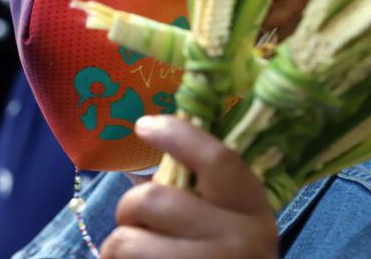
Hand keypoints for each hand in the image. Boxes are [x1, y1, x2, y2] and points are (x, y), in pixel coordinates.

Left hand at [100, 115, 277, 257]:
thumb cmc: (218, 255)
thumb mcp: (222, 221)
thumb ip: (194, 189)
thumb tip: (149, 137)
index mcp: (253, 212)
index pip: (217, 160)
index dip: (176, 134)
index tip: (144, 124)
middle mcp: (241, 243)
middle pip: (152, 199)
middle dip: (128, 207)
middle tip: (133, 220)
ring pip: (125, 242)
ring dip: (117, 247)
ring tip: (136, 255)